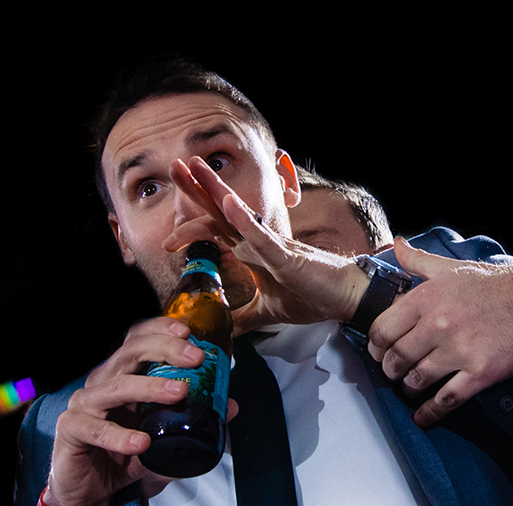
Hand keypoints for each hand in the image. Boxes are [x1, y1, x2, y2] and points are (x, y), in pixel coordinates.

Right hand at [43, 318, 238, 505]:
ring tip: (179, 393)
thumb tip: (230, 407)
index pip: (138, 340)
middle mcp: (103, 383)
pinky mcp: (72, 429)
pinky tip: (140, 442)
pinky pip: (95, 428)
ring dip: (150, 387)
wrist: (88, 492)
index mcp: (123, 376)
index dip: (161, 330)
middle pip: (130, 352)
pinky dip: (119, 435)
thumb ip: (192, 421)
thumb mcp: (163, 438)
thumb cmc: (122, 457)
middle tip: (195, 358)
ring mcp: (85, 404)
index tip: (188, 333)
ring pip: (117, 386)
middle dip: (165, 349)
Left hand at [163, 157, 367, 332]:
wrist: (346, 297)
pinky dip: (244, 220)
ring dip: (215, 189)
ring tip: (194, 167)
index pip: (217, 231)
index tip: (166, 239)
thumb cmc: (312, 295)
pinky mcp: (286, 256)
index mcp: (252, 251)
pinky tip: (229, 203)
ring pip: (238, 213)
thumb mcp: (267, 311)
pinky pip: (262, 236)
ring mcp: (272, 245)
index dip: (192, 227)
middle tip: (174, 167)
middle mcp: (259, 241)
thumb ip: (244, 317)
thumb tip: (223, 330)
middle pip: (221, 210)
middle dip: (196, 189)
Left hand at [368, 238, 512, 426]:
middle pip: (397, 358)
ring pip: (417, 380)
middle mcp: (439, 323)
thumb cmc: (495, 284)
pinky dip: (431, 412)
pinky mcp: (481, 371)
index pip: (382, 330)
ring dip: (409, 390)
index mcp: (427, 298)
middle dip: (391, 371)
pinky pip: (447, 399)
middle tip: (394, 374)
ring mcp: (460, 349)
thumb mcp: (452, 267)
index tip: (378, 353)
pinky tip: (424, 417)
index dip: (375, 347)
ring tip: (410, 389)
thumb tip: (397, 245)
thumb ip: (419, 261)